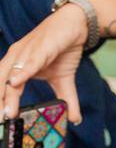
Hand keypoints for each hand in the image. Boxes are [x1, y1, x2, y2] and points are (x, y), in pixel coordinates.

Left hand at [0, 4, 88, 123]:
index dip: (2, 103)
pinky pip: (29, 62)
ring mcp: (26, 52)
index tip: (2, 121)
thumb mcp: (65, 80)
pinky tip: (15, 82)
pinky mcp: (41, 48)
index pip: (4, 87)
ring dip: (7, 94)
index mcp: (18, 66)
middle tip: (1, 121)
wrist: (74, 26)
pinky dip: (22, 72)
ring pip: (11, 74)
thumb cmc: (63, 50)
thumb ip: (67, 100)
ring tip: (6, 112)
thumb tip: (75, 120)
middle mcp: (16, 58)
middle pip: (1, 82)